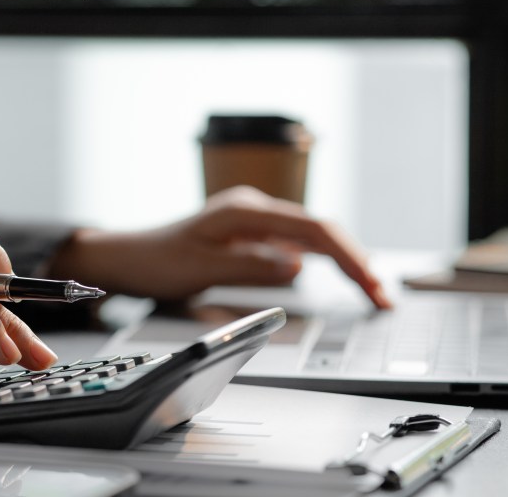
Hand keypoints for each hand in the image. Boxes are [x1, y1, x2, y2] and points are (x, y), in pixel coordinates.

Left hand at [49, 186, 390, 308]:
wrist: (126, 258)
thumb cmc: (156, 261)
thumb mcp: (201, 268)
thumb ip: (250, 265)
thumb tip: (298, 264)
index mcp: (246, 211)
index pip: (313, 228)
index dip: (347, 256)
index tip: (369, 283)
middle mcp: (255, 211)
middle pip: (321, 231)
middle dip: (355, 262)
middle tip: (381, 297)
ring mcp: (254, 223)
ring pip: (312, 239)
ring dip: (344, 262)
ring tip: (371, 291)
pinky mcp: (251, 237)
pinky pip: (296, 246)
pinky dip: (322, 263)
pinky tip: (339, 277)